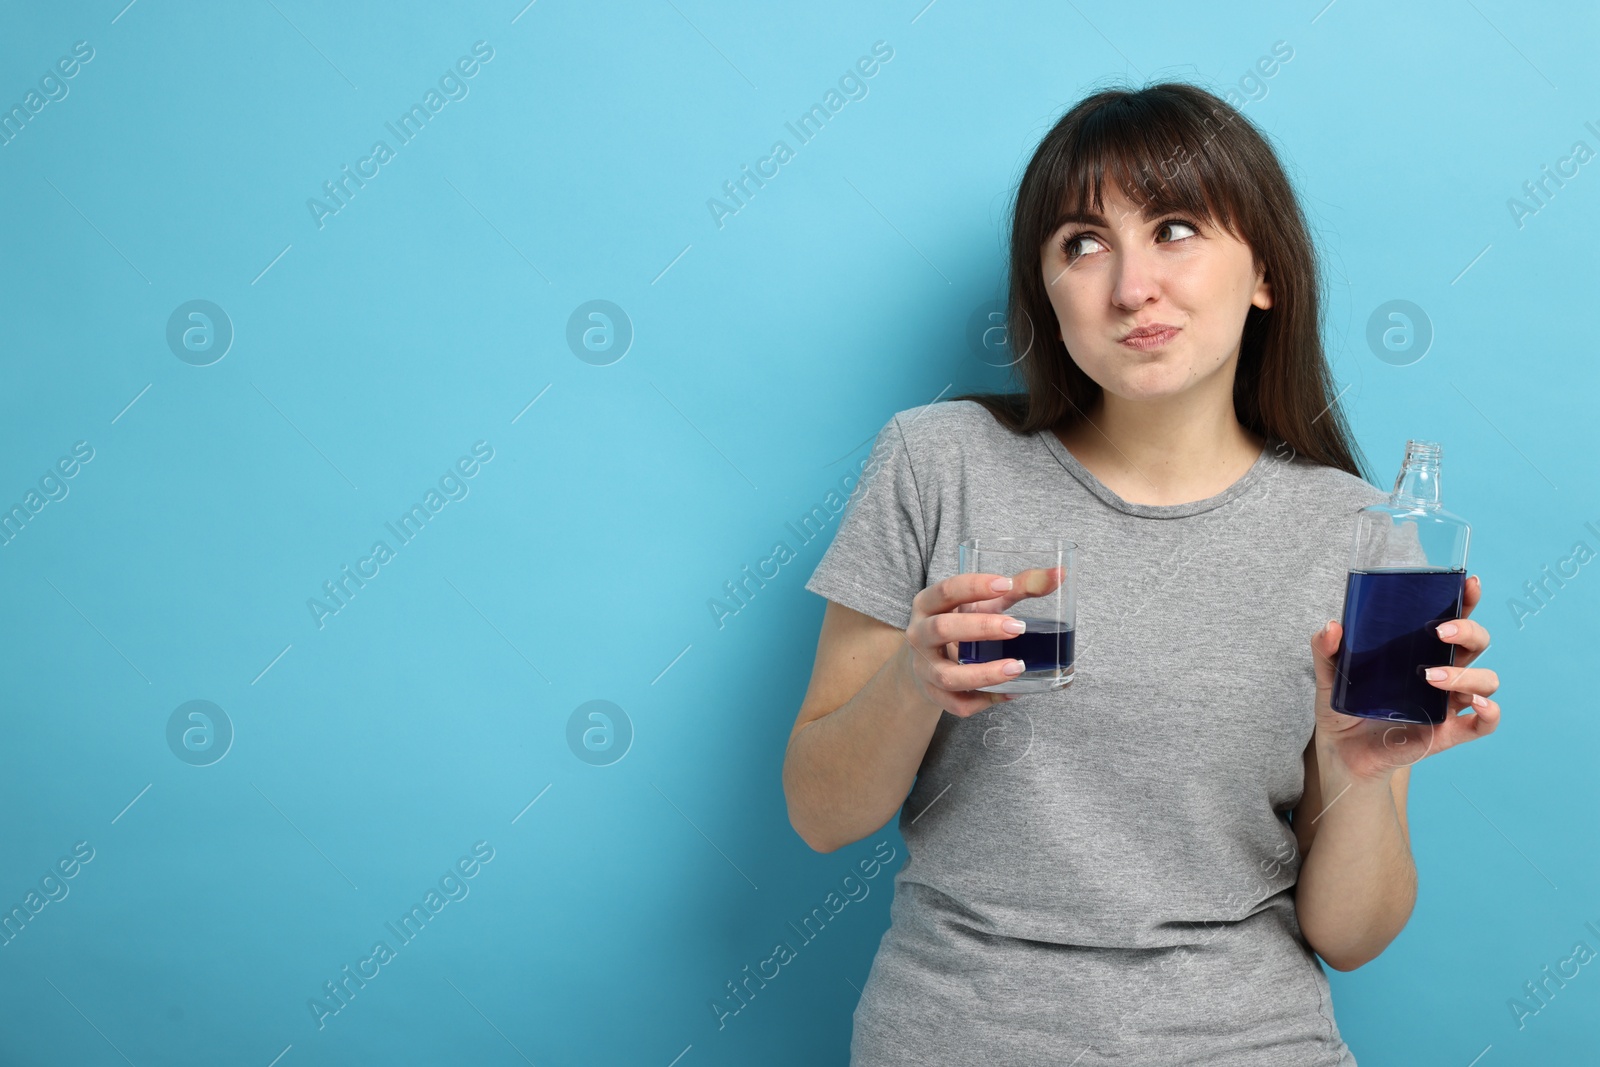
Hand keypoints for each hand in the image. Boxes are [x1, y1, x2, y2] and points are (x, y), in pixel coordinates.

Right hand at [903, 567, 1063, 718]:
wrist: (927, 662)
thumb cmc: (960, 624)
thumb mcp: (982, 604)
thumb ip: (1018, 588)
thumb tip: (1060, 573)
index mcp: (928, 604)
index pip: (946, 591)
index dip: (974, 586)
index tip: (1006, 584)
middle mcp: (919, 635)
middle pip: (943, 629)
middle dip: (981, 628)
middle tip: (1018, 627)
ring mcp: (924, 669)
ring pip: (947, 675)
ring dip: (983, 674)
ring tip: (1017, 667)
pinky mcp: (934, 696)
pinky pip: (958, 704)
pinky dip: (985, 701)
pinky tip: (1010, 692)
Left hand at [1309, 574, 1500, 779]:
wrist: (1342, 752)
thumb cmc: (1344, 708)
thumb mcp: (1330, 675)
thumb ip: (1326, 649)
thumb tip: (1332, 626)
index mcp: (1421, 651)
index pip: (1454, 620)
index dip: (1466, 600)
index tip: (1468, 584)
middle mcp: (1442, 673)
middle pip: (1477, 644)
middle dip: (1468, 631)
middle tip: (1439, 632)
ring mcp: (1448, 703)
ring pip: (1486, 681)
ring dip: (1468, 675)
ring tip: (1431, 677)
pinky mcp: (1448, 733)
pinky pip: (1484, 723)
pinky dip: (1490, 712)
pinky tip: (1475, 705)